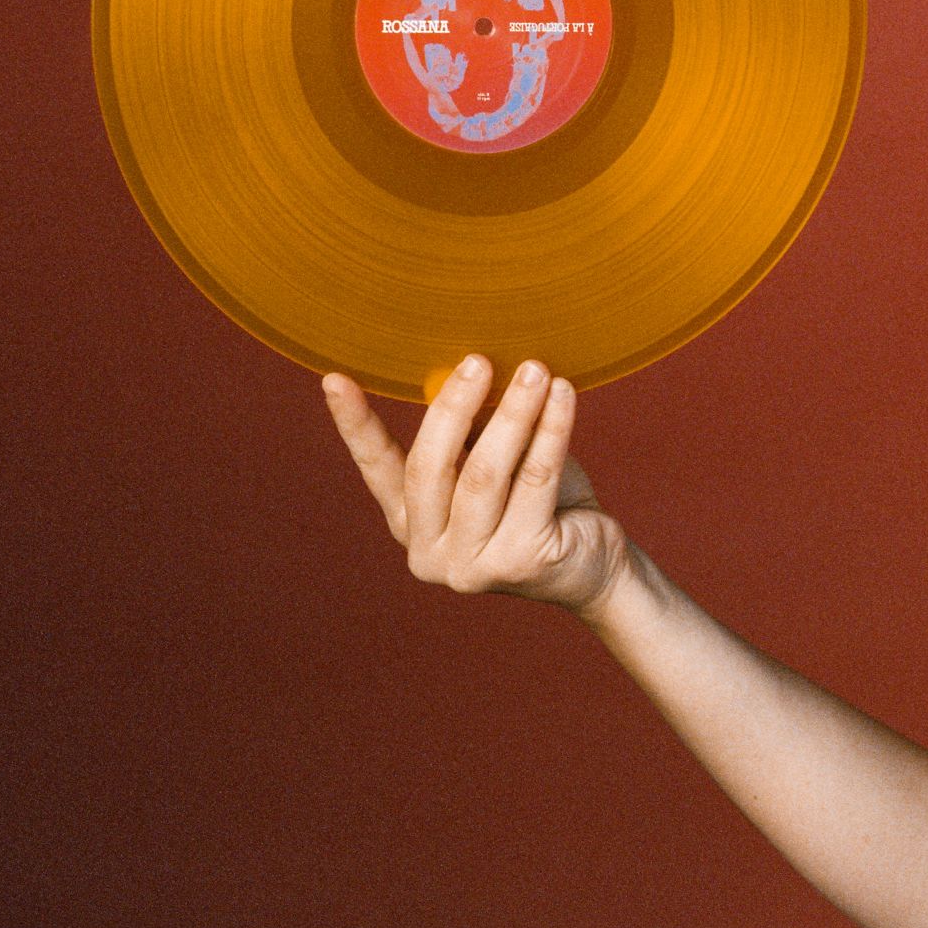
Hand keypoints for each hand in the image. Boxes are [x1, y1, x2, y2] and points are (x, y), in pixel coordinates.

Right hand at [321, 354, 629, 615]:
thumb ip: (470, 431)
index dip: (355, 424)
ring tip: (534, 369)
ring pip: (484, 473)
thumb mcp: (495, 460)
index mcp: (410, 522)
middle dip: (454, 406)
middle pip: (430, 467)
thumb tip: (458, 370)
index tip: (334, 379)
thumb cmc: (538, 502)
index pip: (377, 466)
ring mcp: (471, 566)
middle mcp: (429, 552)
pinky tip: (562, 395)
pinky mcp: (521, 563)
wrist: (593, 565)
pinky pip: (535, 482)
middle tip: (478, 360)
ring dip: (512, 413)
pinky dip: (550, 432)